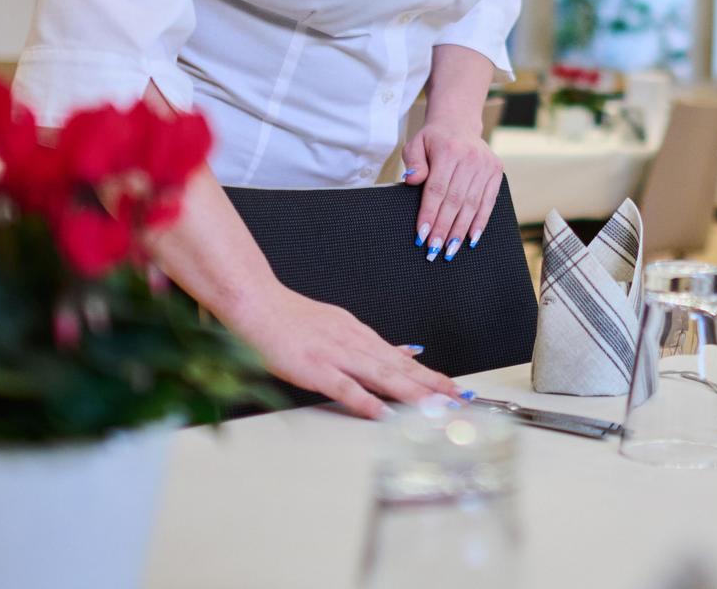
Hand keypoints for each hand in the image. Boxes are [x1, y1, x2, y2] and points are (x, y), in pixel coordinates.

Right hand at [221, 283, 460, 418]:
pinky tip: (383, 413)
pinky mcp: (313, 368)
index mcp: (359, 334)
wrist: (256, 303)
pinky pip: (343, 387)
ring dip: (412, 393)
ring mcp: (334, 355)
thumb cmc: (290, 318)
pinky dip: (365, 400)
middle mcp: (354, 343)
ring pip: (381, 375)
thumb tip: (405, 351)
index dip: (430, 375)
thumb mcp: (339, 324)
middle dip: (432, 385)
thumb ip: (370, 343)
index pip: (402, 358)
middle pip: (400, 368)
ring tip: (436, 406)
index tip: (454, 388)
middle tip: (459, 400)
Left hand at [403, 118, 503, 260]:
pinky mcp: (496, 171)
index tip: (422, 236)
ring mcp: (486, 165)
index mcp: (449, 151)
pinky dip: (480, 222)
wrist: (458, 122)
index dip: (429, 215)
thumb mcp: (415, 144)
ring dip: (461, 231)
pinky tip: (472, 239)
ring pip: (472, 205)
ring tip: (450, 250)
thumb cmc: (433, 139)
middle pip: (455, 201)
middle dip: (444, 229)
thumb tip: (412, 180)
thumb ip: (413, 162)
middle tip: (434, 250)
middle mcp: (470, 158)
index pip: (437, 189)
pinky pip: (489, 202)